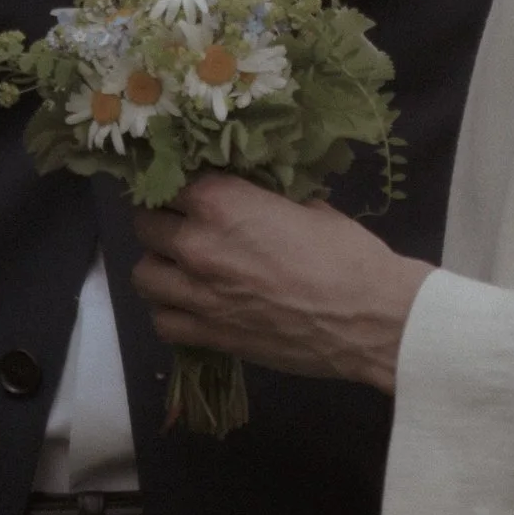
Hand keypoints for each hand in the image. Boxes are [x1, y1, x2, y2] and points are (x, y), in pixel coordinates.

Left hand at [131, 174, 430, 397]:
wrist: (370, 320)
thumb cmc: (347, 255)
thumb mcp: (306, 205)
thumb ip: (261, 196)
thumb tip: (247, 190)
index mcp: (221, 202)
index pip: (169, 179)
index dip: (175, 181)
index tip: (186, 186)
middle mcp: (197, 244)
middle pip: (145, 224)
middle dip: (163, 220)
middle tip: (184, 224)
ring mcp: (197, 294)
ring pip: (143, 273)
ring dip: (160, 265)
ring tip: (182, 266)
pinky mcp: (207, 335)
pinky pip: (161, 320)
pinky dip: (170, 311)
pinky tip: (191, 305)